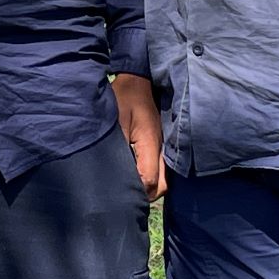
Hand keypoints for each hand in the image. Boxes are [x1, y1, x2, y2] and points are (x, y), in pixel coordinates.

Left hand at [112, 72, 165, 199]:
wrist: (138, 81)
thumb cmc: (123, 99)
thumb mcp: (115, 122)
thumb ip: (116, 149)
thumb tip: (112, 174)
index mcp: (151, 143)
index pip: (149, 180)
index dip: (136, 192)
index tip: (120, 194)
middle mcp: (163, 148)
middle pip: (162, 186)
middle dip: (146, 195)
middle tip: (126, 196)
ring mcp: (165, 147)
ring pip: (165, 180)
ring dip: (150, 188)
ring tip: (131, 190)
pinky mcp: (163, 145)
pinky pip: (163, 169)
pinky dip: (153, 178)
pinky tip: (137, 178)